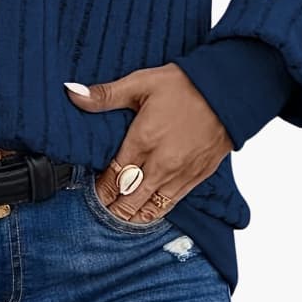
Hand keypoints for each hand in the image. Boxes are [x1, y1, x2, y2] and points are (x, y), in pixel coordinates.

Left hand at [64, 62, 233, 223]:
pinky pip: (173, 203)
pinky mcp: (198, 176)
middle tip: (102, 211)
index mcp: (143, 140)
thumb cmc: (185, 84)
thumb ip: (106, 95)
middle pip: (130, 198)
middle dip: (113, 208)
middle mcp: (161, 163)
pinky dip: (157, 212)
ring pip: (151, 207)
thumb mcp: (141, 82)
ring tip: (119, 219)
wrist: (229, 91)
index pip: (114, 177)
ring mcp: (181, 173)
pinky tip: (148, 214)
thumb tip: (73, 93)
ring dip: (134, 215)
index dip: (101, 190)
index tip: (93, 193)